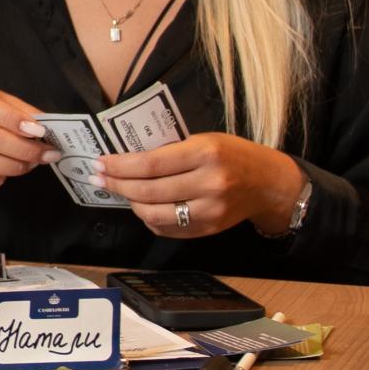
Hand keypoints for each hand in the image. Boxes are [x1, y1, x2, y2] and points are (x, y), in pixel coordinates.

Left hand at [98, 133, 304, 239]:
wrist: (268, 184)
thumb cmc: (234, 155)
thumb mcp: (205, 140)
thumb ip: (170, 150)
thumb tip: (127, 158)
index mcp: (206, 154)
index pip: (151, 164)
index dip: (120, 166)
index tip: (101, 163)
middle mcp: (209, 184)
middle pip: (148, 191)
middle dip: (118, 184)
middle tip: (99, 177)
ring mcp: (209, 210)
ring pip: (154, 214)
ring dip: (131, 203)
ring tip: (122, 191)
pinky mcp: (208, 229)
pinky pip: (167, 228)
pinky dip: (149, 218)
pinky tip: (143, 206)